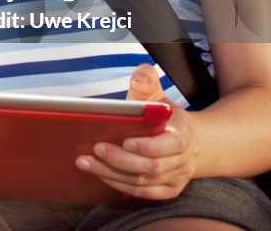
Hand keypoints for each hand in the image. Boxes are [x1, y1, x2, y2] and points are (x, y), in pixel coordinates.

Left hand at [74, 64, 199, 199]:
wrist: (185, 140)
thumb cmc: (164, 117)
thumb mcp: (157, 96)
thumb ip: (147, 82)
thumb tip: (139, 77)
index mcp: (184, 134)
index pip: (171, 144)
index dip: (148, 146)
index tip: (125, 141)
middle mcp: (184, 160)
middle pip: (152, 167)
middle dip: (121, 159)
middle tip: (95, 149)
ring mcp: (176, 178)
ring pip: (143, 182)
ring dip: (112, 173)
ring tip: (86, 162)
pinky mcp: (166, 191)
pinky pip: (141, 193)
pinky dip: (118, 184)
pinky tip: (99, 173)